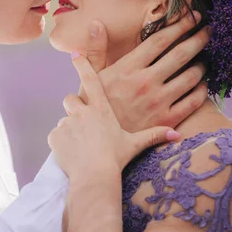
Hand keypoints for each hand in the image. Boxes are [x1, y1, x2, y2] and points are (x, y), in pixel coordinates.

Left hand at [48, 54, 180, 179]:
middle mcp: (82, 111)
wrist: (94, 178)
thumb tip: (177, 134)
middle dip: (75, 106)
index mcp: (101, 109)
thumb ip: (153, 135)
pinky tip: (71, 153)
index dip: (82, 64)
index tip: (74, 54)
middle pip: (72, 98)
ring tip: (80, 143)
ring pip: (64, 119)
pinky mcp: (55, 136)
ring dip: (70, 127)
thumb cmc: (116, 159)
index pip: (90, 79)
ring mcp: (67, 123)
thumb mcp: (134, 144)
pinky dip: (62, 142)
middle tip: (83, 122)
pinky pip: (56, 135)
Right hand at [80, 14, 210, 131]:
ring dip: (203, 64)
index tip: (192, 16)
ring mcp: (158, 102)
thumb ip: (96, 50)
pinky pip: (193, 101)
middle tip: (209, 30)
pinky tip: (203, 84)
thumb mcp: (90, 78)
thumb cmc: (95, 108)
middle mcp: (146, 82)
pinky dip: (202, 90)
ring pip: (191, 76)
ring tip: (206, 58)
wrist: (98, 144)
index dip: (179, 25)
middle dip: (198, 38)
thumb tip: (96, 24)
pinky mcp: (167, 121)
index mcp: (128, 68)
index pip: (160, 39)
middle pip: (181, 53)